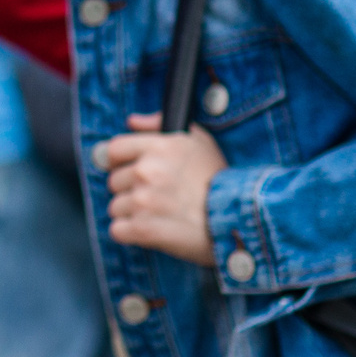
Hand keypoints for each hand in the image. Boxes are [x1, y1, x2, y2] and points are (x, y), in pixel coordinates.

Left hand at [94, 112, 225, 265]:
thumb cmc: (220, 181)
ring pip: (116, 207)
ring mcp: (143, 201)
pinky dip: (131, 234)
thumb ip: (159, 124)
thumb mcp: (198, 141)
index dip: (120, 162)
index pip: (113, 150)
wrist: (241, 223)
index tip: (131, 171)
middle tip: (158, 198)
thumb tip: (132, 122)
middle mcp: (147, 171)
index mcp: (158, 147)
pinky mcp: (144, 229)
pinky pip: (118, 230)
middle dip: (130, 190)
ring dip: (132, 214)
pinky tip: (152, 232)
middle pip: (114, 181)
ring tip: (161, 216)